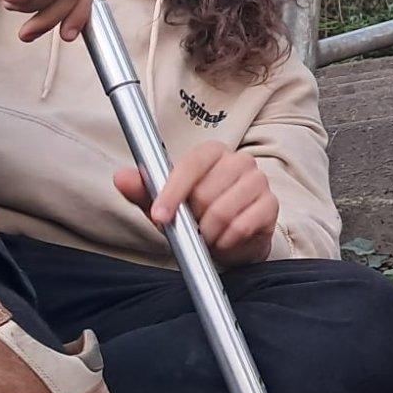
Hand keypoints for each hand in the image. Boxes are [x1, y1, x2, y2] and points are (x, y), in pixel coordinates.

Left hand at [114, 141, 277, 267]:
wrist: (231, 239)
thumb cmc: (199, 214)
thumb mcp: (166, 203)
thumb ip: (143, 190)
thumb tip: (121, 178)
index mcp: (213, 153)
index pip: (192, 164)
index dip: (173, 191)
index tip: (160, 215)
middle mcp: (240, 161)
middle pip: (206, 192)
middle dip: (193, 217)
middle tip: (193, 225)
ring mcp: (259, 182)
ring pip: (223, 211)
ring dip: (209, 232)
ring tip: (207, 233)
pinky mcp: (270, 205)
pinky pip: (241, 227)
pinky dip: (225, 240)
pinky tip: (223, 239)